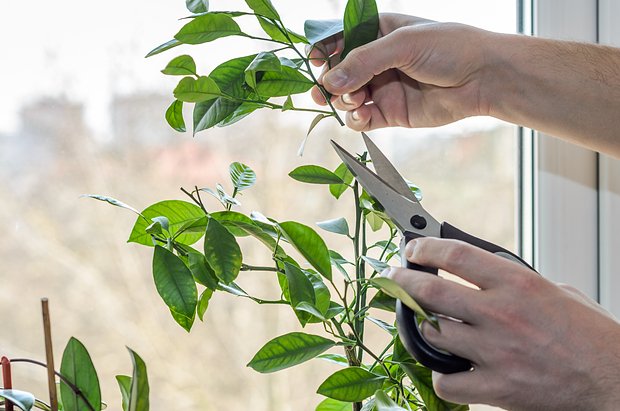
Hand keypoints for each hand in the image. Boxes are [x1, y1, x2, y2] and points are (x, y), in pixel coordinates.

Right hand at [308, 14, 494, 131]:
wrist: (483, 78)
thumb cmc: (449, 48)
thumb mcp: (402, 44)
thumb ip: (363, 62)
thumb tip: (329, 82)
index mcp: (380, 32)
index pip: (341, 39)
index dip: (324, 50)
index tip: (314, 60)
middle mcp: (378, 60)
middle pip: (339, 73)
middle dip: (329, 82)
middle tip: (323, 91)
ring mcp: (383, 87)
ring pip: (347, 98)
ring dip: (343, 101)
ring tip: (356, 100)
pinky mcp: (391, 113)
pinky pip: (362, 119)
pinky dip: (356, 119)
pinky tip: (363, 115)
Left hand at [387, 237, 619, 410]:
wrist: (615, 379)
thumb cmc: (591, 336)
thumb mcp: (556, 291)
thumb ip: (516, 282)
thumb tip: (486, 275)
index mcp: (517, 284)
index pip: (455, 256)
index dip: (425, 249)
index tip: (412, 249)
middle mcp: (500, 314)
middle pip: (431, 292)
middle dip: (403, 281)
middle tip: (393, 277)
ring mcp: (495, 352)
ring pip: (433, 334)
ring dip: (422, 327)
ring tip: (424, 322)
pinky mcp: (497, 387)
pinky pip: (447, 382)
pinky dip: (441, 375)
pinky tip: (448, 369)